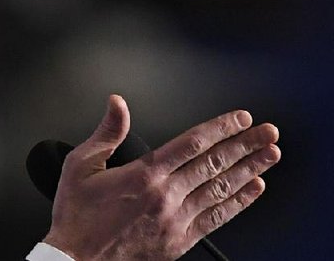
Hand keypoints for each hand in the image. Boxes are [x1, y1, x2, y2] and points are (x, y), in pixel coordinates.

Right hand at [44, 95, 280, 259]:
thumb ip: (106, 132)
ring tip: (269, 156)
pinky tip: (252, 190)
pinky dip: (237, 202)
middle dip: (245, 145)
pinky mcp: (179, 241)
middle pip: (214, 164)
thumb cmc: (76, 214)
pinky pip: (216, 218)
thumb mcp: (80, 164)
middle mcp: (165, 196)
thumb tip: (117, 103)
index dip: (220, 128)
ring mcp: (175, 220)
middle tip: (268, 132)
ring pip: (220, 189)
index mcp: (143, 174)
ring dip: (249, 170)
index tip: (240, 118)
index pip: (192, 143)